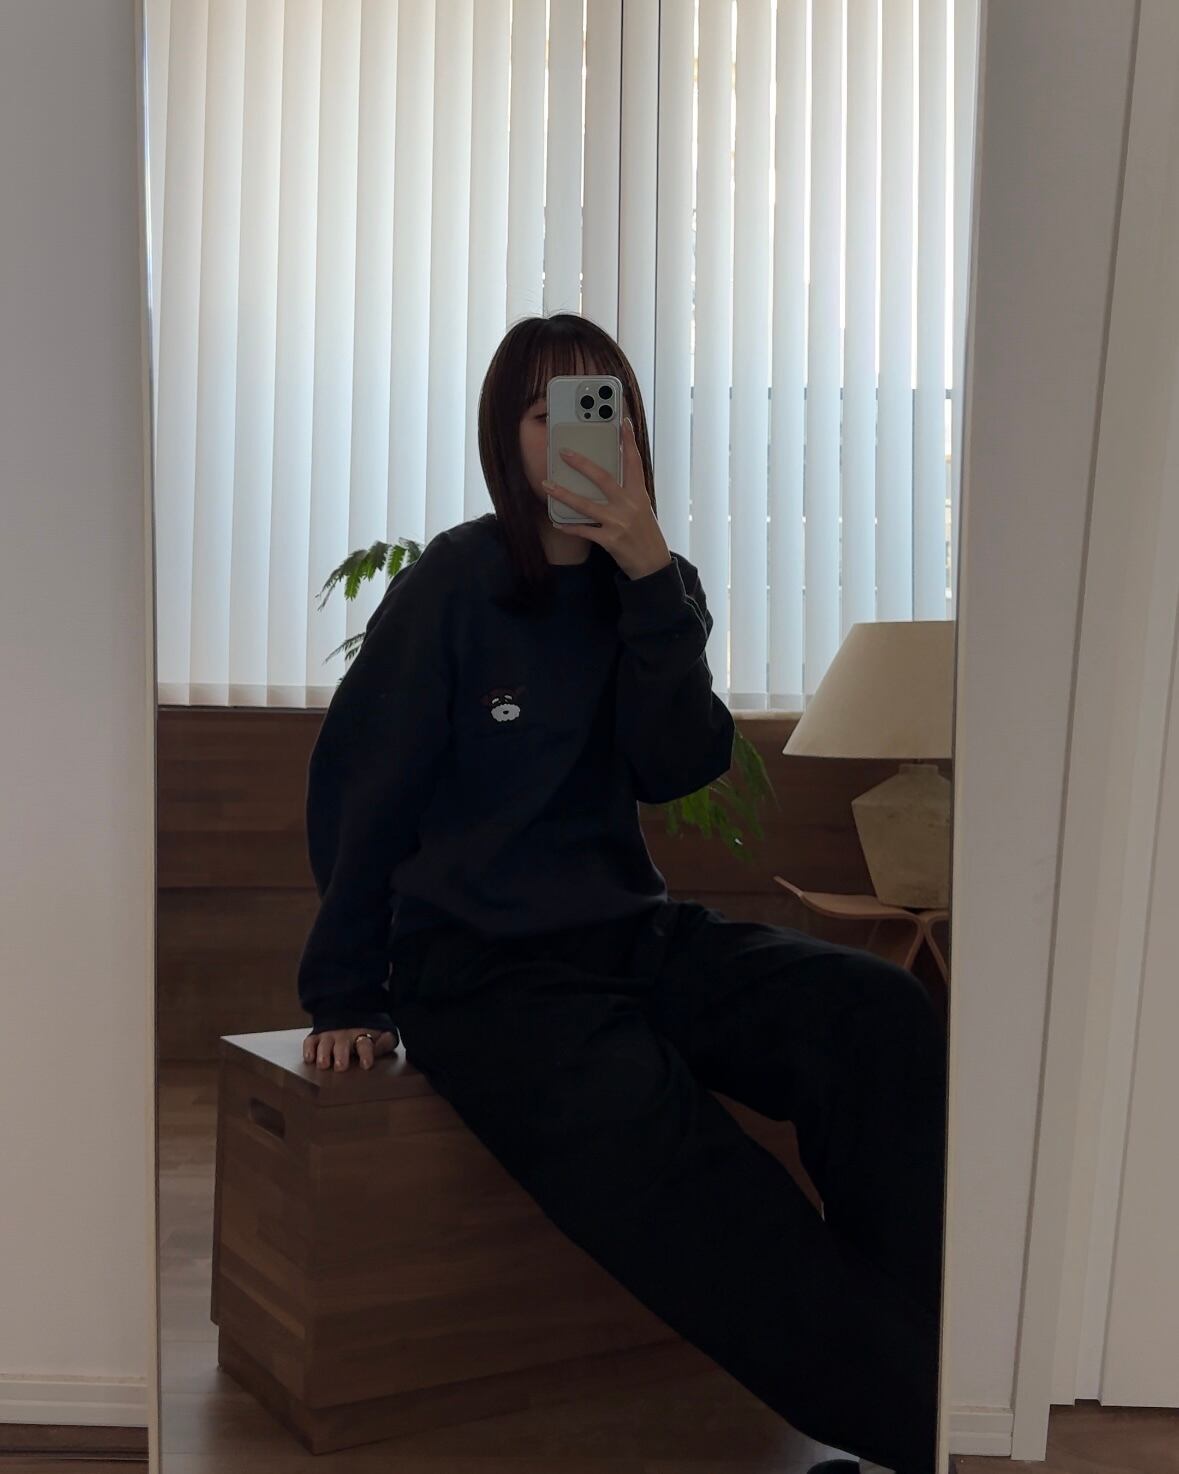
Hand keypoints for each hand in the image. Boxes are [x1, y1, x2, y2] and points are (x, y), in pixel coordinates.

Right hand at [303, 1026, 398, 1071]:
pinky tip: (309, 1058)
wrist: (349, 1012)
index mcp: (363, 1035)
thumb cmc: (367, 1032)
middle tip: (340, 1066)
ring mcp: (330, 1035)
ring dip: (323, 1053)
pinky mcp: (316, 1036)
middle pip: (342, 1044)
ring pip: (325, 1043)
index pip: (365, 1044)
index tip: (366, 1064)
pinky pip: (310, 1041)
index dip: (366, 1054)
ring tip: (323, 1064)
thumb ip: (385, 1042)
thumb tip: (379, 1047)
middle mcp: (345, 1035)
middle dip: (341, 1055)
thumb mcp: (383, 1034)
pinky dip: (308, 1049)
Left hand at [542, 416, 672, 581]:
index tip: (623, 423)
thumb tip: (604, 475)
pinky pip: (584, 531)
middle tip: (564, 452)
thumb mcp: (641, 508)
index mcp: (639, 494)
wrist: (652, 564)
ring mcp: (619, 523)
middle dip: (582, 464)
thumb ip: (626, 491)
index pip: (634, 462)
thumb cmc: (644, 533)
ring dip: (564, 494)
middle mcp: (629, 506)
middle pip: (603, 479)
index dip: (628, 442)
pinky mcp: (610, 541)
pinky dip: (569, 527)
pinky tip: (556, 522)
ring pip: (586, 505)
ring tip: (547, 485)